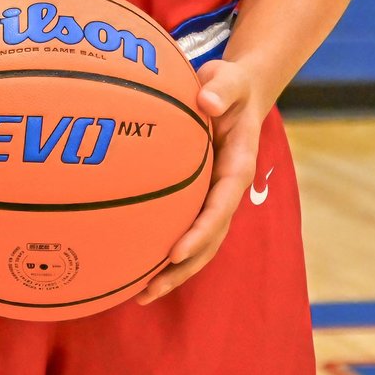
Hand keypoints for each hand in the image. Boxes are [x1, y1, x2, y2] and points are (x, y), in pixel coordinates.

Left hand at [138, 57, 268, 303]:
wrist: (239, 93)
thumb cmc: (230, 86)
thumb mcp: (229, 80)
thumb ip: (221, 88)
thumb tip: (205, 100)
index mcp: (238, 166)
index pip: (221, 205)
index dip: (201, 231)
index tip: (175, 252)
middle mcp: (227, 189)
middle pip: (210, 239)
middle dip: (183, 267)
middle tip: (149, 288)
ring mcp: (214, 197)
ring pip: (199, 244)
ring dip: (174, 272)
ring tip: (139, 294)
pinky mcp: (200, 198)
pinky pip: (185, 229)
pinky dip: (165, 253)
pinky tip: (134, 265)